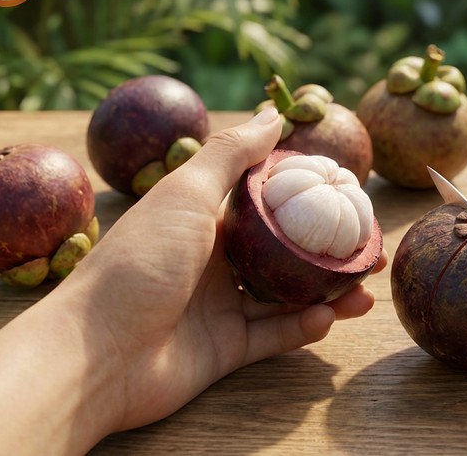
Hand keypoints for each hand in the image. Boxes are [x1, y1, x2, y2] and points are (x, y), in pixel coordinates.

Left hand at [64, 106, 384, 430]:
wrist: (95, 353)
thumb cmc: (138, 260)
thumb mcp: (185, 193)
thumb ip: (231, 154)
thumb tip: (271, 113)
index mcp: (203, 219)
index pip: (266, 201)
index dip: (308, 196)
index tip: (350, 192)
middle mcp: (214, 260)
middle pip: (285, 250)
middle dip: (330, 250)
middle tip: (371, 249)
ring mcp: (220, 305)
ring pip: (288, 295)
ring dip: (328, 291)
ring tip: (366, 289)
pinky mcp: (225, 348)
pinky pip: (273, 334)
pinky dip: (302, 327)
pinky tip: (326, 318)